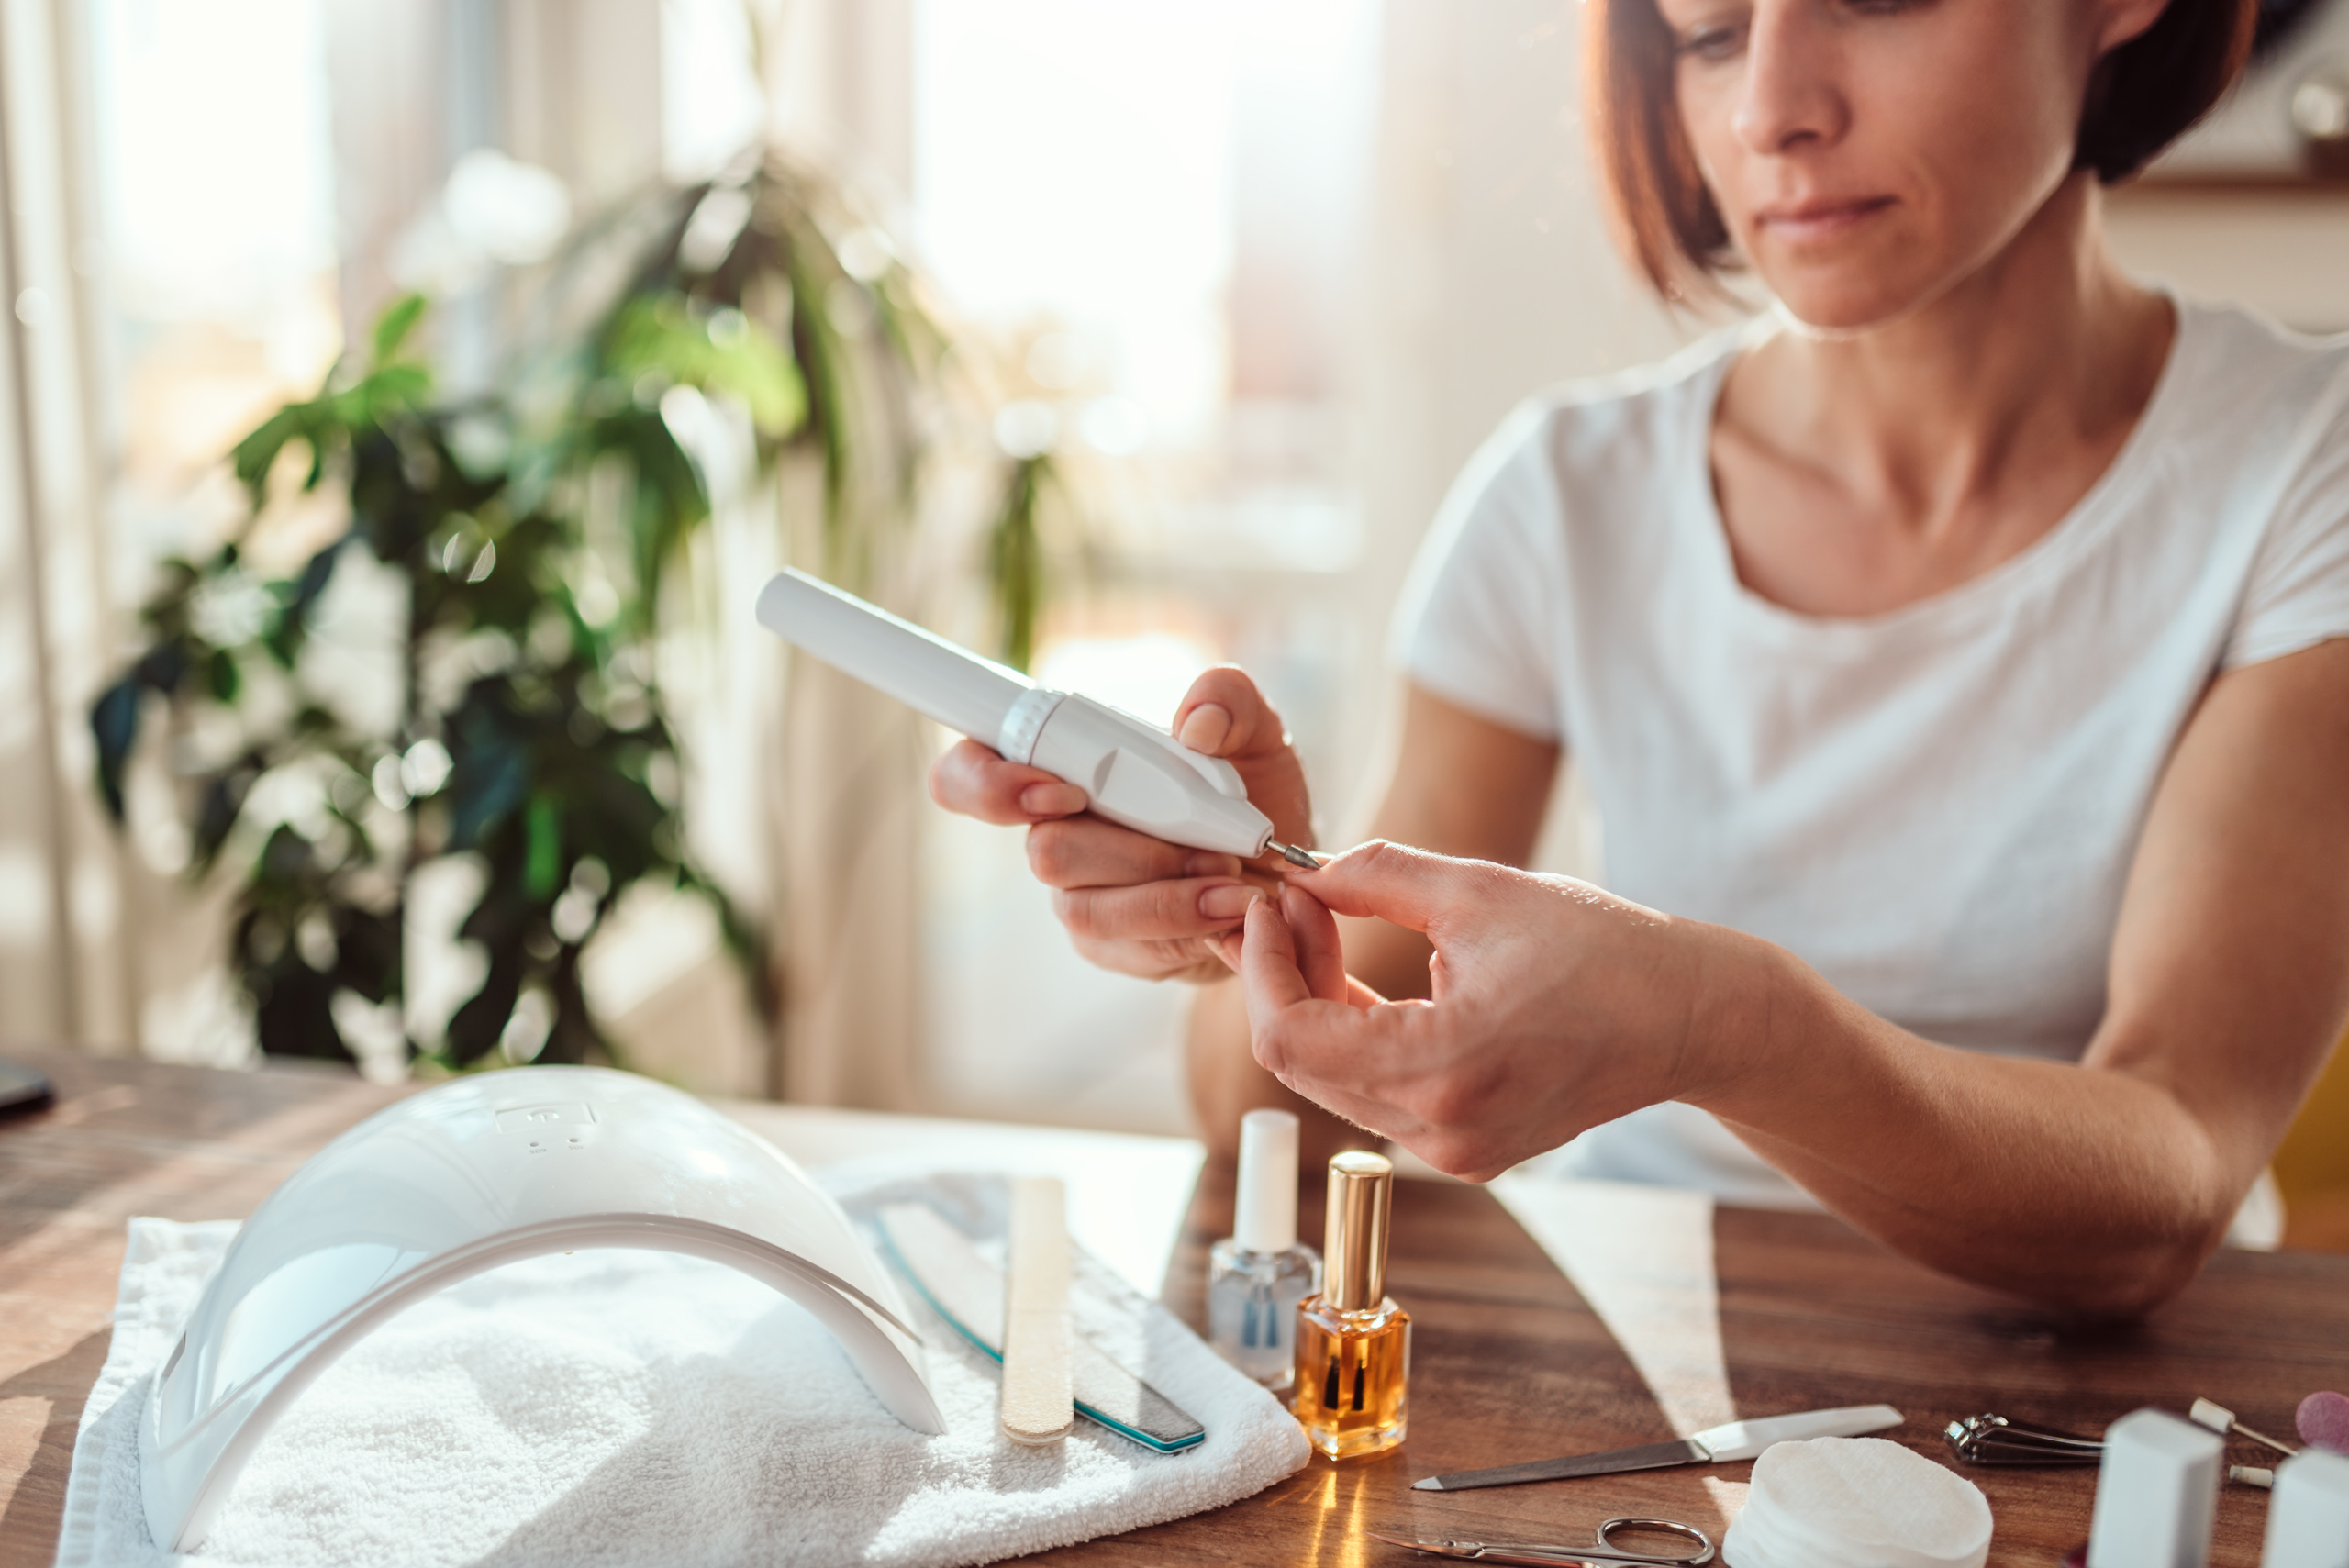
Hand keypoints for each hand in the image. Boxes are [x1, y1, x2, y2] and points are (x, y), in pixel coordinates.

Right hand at [927, 667, 1313, 982]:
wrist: (1284, 868)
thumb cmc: (1249, 790)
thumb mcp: (1255, 727)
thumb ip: (1227, 698)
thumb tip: (1196, 725)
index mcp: (1060, 767)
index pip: (966, 774)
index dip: (987, 785)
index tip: (1063, 791)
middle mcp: (1055, 833)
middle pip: (1042, 851)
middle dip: (1129, 848)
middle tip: (1203, 840)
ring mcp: (1079, 896)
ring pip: (1086, 907)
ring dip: (1164, 893)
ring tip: (1231, 877)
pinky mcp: (1113, 947)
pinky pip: (1131, 947)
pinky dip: (1188, 924)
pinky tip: (1233, 907)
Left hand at [1236, 842, 1743, 1179]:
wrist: (1691, 1016)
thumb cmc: (1603, 948)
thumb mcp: (1479, 890)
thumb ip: (1374, 876)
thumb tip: (1302, 874)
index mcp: (1440, 1070)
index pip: (1288, 1040)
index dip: (1259, 967)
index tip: (1268, 904)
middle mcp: (1439, 1132)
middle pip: (1301, 1064)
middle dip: (1280, 975)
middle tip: (1293, 901)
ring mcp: (1453, 1151)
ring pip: (1333, 1080)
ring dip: (1313, 1002)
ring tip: (1325, 922)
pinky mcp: (1466, 1149)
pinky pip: (1375, 1093)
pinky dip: (1354, 1033)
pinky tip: (1358, 973)